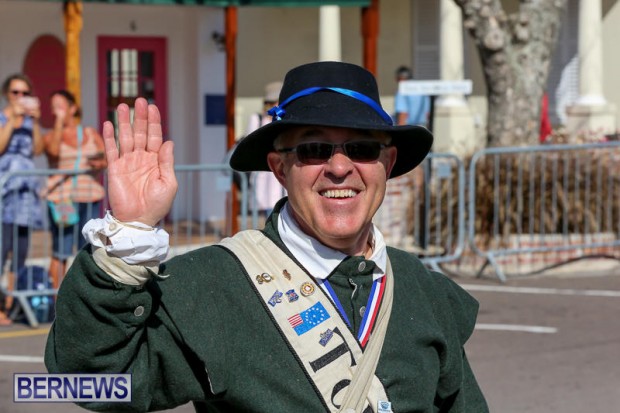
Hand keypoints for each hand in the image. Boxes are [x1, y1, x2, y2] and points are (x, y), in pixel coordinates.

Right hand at [103, 97, 176, 226]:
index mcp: (156, 161)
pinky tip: (109, 124)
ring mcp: (127, 162)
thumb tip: (169, 142)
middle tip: (139, 101)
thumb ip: (167, 162)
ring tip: (122, 107)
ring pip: (125, 138)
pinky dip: (109, 138)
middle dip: (140, 117)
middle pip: (140, 133)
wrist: (139, 220)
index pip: (155, 137)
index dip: (154, 122)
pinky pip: (111, 150)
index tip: (152, 107)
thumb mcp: (168, 183)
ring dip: (123, 122)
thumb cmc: (157, 205)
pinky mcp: (114, 169)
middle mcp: (141, 158)